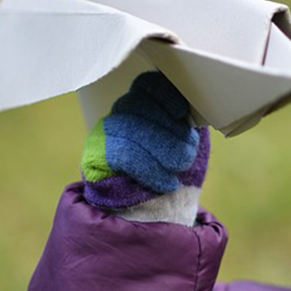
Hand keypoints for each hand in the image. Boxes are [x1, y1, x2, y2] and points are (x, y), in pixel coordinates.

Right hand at [81, 71, 209, 209]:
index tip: (181, 113)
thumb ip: (184, 123)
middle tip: (188, 154)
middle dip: (169, 131)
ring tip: (179, 168)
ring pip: (131, 131)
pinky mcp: (93, 158)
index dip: (164, 95)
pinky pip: (123, 157)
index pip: (146, 85)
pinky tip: (167, 182)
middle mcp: (118, 114)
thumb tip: (196, 115)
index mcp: (140, 102)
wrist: (146, 205)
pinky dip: (151, 171)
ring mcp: (102, 134)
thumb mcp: (180, 140)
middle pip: (139, 107)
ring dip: (163, 152)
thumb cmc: (168, 167)